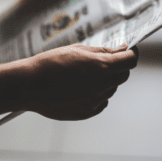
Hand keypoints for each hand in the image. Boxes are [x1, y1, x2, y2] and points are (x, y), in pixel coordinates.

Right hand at [24, 44, 138, 119]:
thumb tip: (120, 51)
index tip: (128, 50)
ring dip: (106, 80)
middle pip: (123, 75)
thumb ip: (102, 51)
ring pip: (111, 88)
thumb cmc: (51, 64)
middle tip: (104, 60)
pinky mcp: (87, 112)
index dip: (131, 53)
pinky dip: (97, 94)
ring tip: (84, 74)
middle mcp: (102, 85)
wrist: (30, 85)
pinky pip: (101, 101)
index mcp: (102, 67)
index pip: (130, 60)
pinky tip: (81, 87)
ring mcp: (95, 101)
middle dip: (118, 66)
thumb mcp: (78, 49)